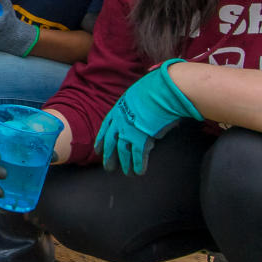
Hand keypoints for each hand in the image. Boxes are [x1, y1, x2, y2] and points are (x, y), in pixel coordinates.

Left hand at [94, 60, 203, 175]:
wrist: (163, 90)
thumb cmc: (154, 87)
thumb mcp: (137, 93)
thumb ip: (134, 104)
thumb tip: (139, 107)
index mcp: (118, 109)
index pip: (105, 128)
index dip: (101, 140)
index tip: (98, 150)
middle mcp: (120, 122)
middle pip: (111, 143)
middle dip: (109, 156)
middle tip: (109, 167)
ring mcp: (129, 130)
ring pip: (123, 152)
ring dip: (125, 164)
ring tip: (127, 173)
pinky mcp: (142, 138)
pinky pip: (138, 155)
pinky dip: (138, 164)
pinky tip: (139, 172)